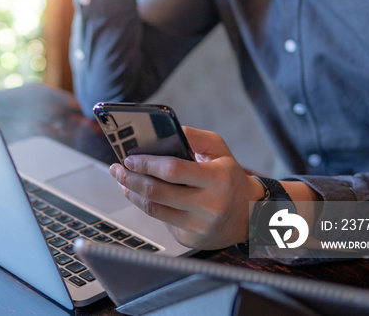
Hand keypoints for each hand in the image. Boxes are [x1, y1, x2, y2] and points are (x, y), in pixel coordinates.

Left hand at [109, 127, 264, 249]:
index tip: (129, 157)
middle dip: (130, 178)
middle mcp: (209, 205)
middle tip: (117, 169)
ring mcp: (199, 226)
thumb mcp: (221, 151)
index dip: (146, 163)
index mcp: (217, 179)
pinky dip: (148, 206)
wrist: (250, 216)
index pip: (172, 170)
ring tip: (123, 180)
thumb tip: (166, 130)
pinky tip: (141, 195)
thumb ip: (195, 136)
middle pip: (157, 191)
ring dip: (132, 193)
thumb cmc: (231, 178)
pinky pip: (161, 220)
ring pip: (154, 208)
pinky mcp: (190, 239)